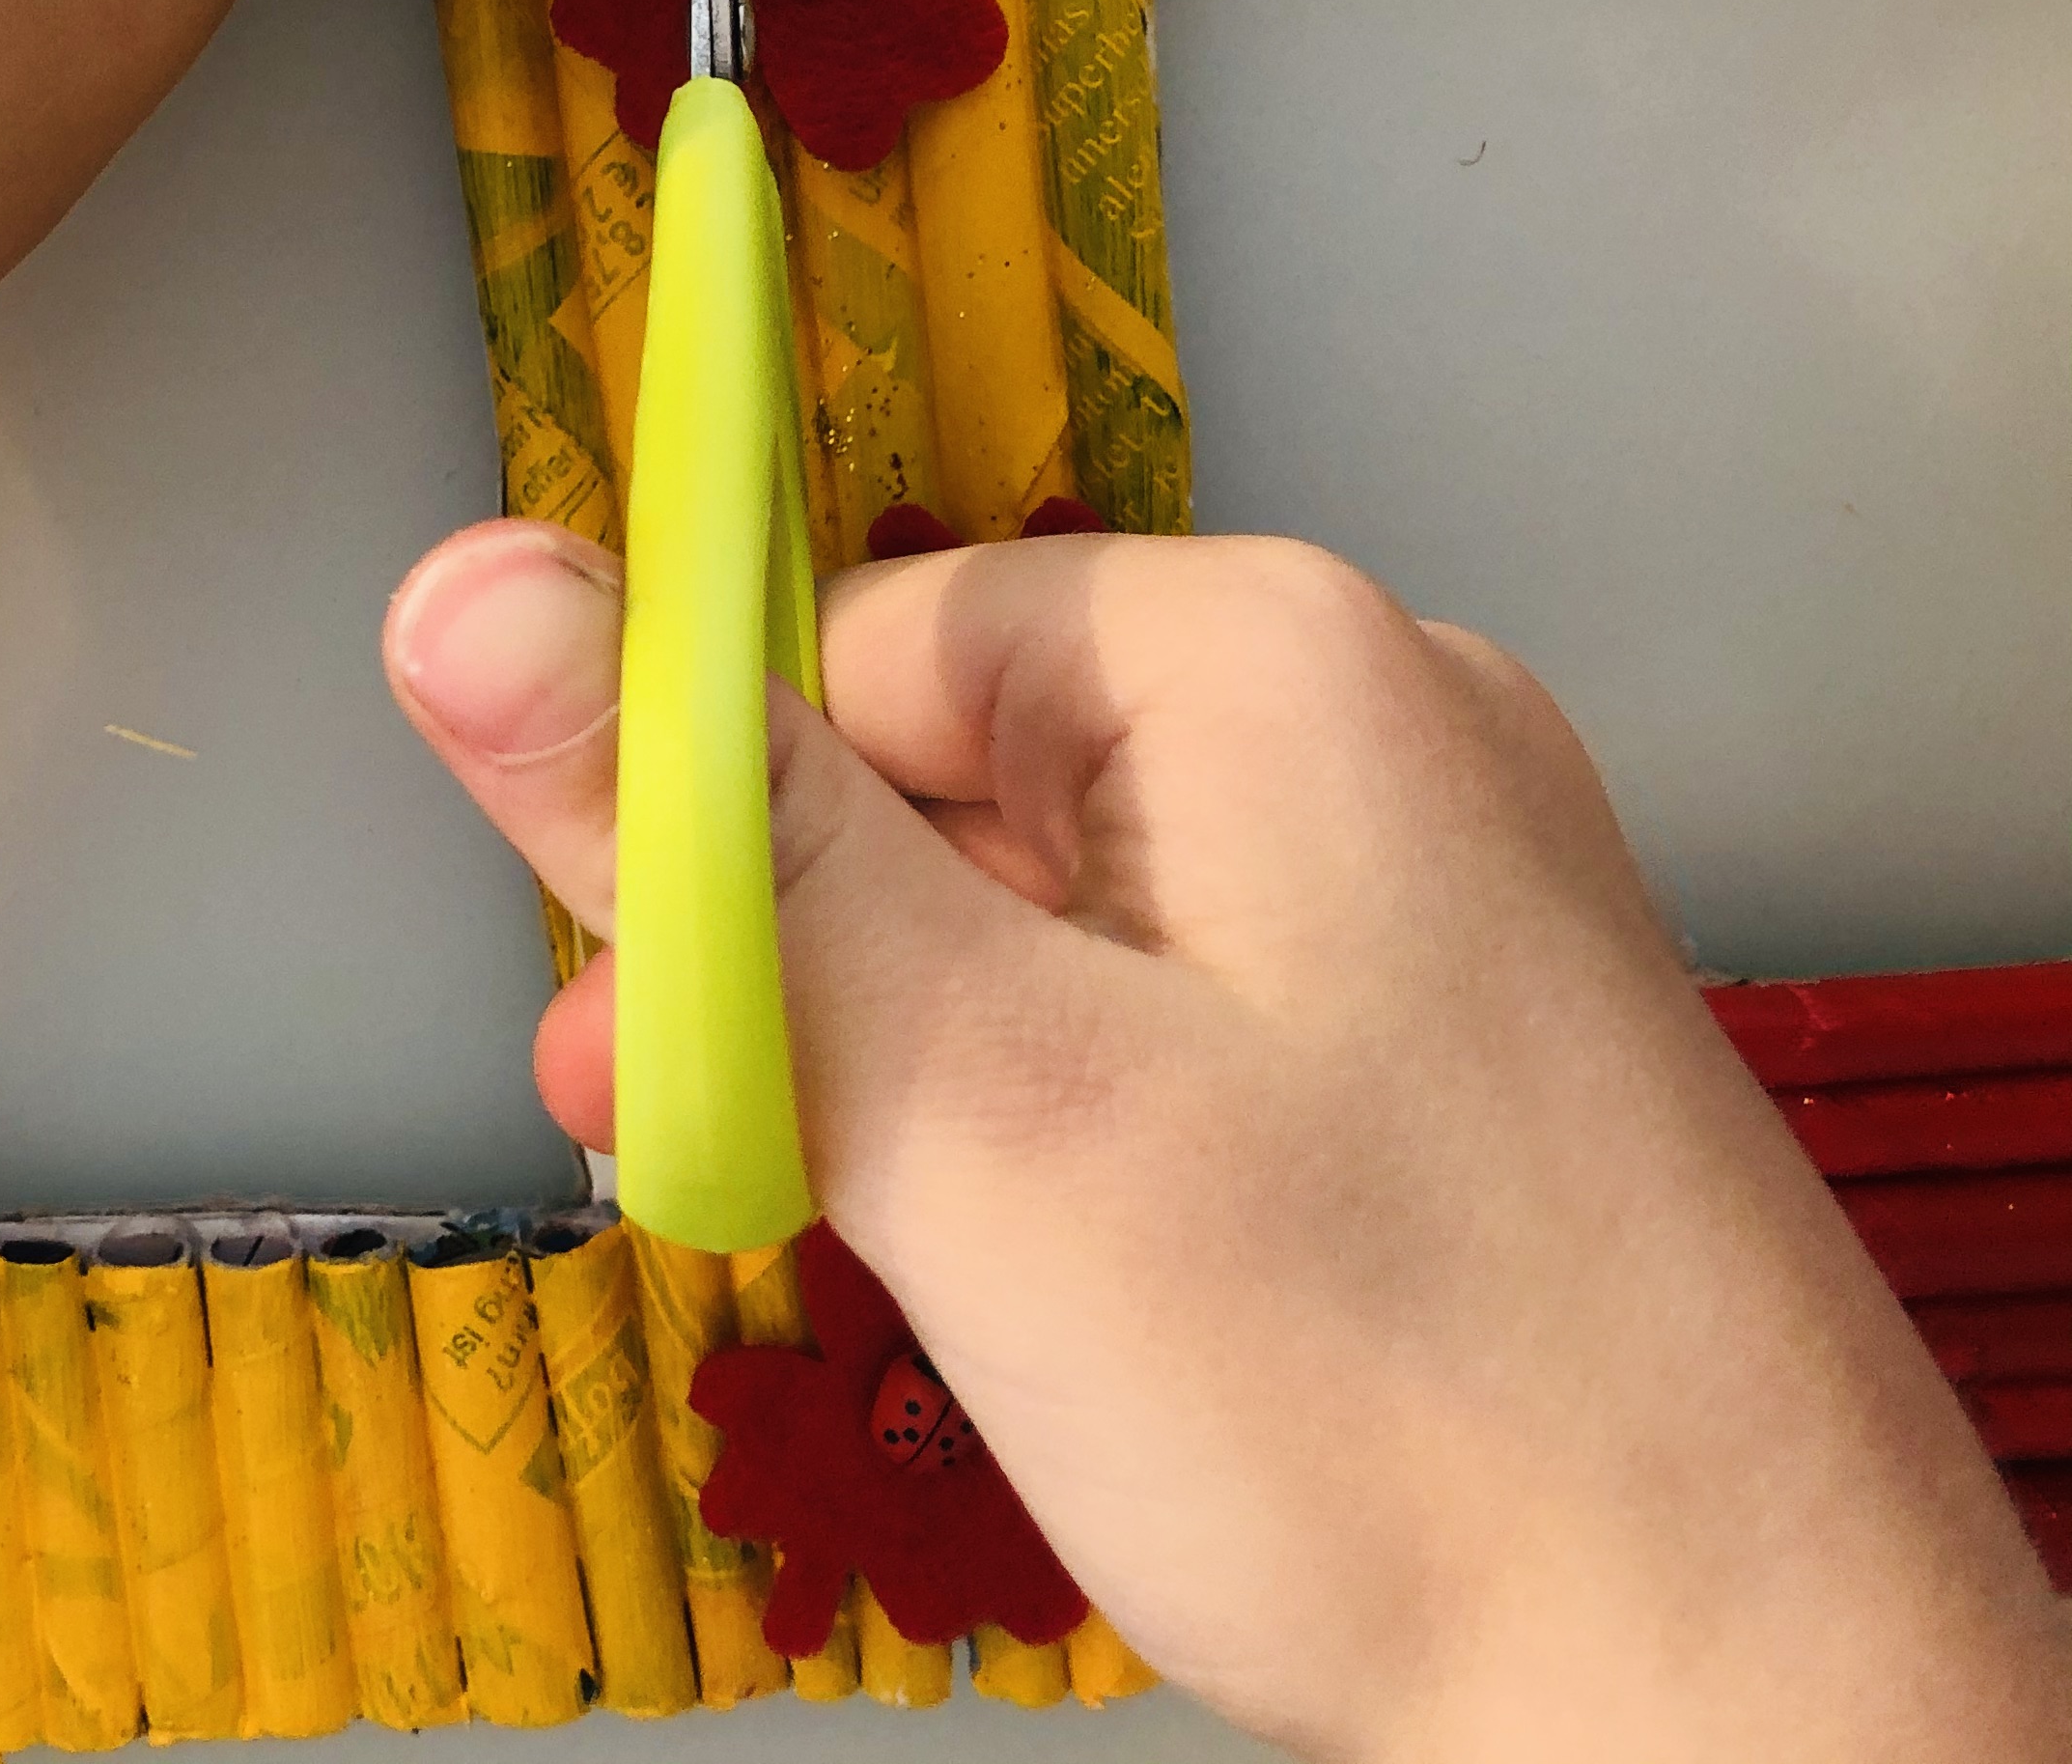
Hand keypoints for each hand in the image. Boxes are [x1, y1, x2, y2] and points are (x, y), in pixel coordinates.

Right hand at [383, 521, 2071, 1763]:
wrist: (1763, 1727)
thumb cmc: (1410, 1425)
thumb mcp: (970, 1101)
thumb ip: (706, 840)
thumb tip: (472, 587)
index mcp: (1263, 658)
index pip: (852, 648)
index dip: (721, 852)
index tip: (667, 1040)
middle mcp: (1369, 728)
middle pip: (940, 786)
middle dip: (819, 993)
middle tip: (752, 1179)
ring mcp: (1427, 892)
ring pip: (1037, 926)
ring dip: (926, 1089)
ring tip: (951, 1274)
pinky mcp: (1447, 1044)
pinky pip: (1160, 1024)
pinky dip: (1061, 1144)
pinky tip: (1073, 1293)